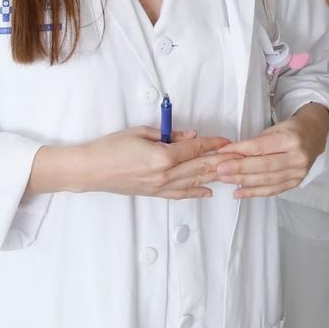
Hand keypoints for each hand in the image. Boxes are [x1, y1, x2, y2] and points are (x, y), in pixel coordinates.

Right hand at [91, 128, 229, 198]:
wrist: (90, 170)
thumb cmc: (110, 148)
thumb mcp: (140, 132)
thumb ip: (169, 134)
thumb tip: (191, 136)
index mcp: (162, 156)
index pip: (195, 148)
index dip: (213, 144)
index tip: (227, 141)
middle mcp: (165, 174)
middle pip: (200, 167)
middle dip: (221, 161)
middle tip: (238, 157)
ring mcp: (160, 187)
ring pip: (194, 182)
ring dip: (213, 176)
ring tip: (230, 173)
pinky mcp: (154, 194)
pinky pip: (180, 195)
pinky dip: (196, 193)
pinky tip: (208, 192)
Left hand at [215, 105, 328, 198]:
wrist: (314, 135)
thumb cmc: (292, 130)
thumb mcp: (274, 129)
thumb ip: (255, 143)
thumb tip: (231, 154)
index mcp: (292, 139)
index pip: (261, 147)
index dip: (240, 150)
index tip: (223, 152)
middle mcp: (298, 157)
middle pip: (263, 166)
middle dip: (239, 169)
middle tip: (220, 170)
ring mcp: (298, 172)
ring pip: (267, 180)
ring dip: (243, 181)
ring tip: (226, 179)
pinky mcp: (296, 182)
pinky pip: (272, 191)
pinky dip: (254, 193)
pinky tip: (239, 192)